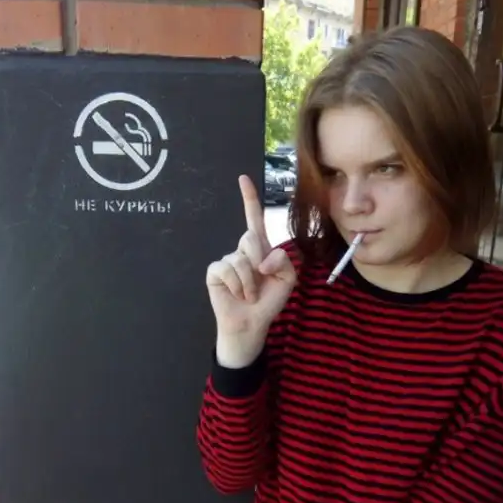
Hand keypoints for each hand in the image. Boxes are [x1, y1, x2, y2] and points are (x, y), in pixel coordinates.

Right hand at [206, 175, 296, 367]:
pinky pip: (226, 269)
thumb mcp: (288, 279)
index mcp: (260, 249)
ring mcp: (226, 260)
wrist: (252, 324)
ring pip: (240, 259)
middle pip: (250, 238)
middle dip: (259, 261)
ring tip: (249, 294)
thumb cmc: (269, 301)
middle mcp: (241, 251)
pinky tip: (237, 294)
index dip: (249, 199)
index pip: (254, 219)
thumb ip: (283, 261)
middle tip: (261, 282)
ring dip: (249, 282)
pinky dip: (236, 284)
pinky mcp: (214, 272)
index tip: (243, 178)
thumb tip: (263, 257)